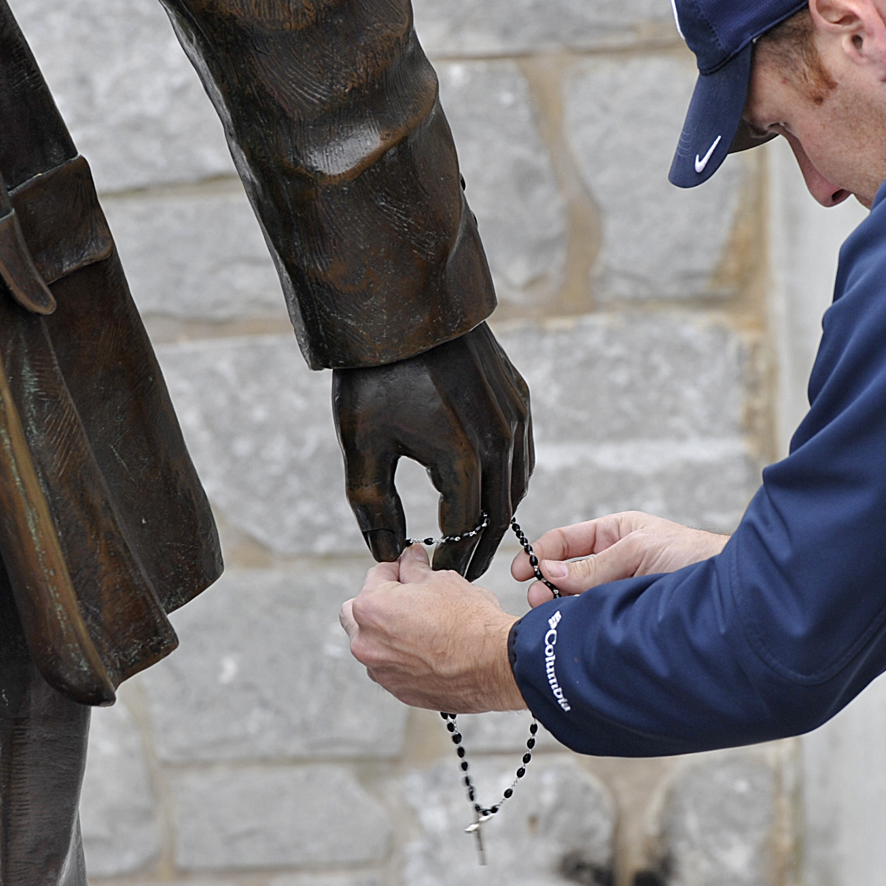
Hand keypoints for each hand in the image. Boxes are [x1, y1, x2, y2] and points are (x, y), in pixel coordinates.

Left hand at [334, 323, 532, 577]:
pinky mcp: (519, 398)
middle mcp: (499, 441)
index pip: (464, 529)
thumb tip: (385, 553)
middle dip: (480, 548)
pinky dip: (510, 481)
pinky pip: (523, 454)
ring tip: (475, 537)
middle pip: (498, 514)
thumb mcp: (362, 448)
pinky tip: (490, 490)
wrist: (404, 309)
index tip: (437, 576)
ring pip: (518, 485)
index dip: (452, 558)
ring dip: (498, 516)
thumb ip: (374, 508)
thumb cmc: (375, 379)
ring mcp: (515, 418)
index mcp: (461, 458)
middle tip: (462, 571)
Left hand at [341, 545, 526, 711]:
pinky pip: (390, 668)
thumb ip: (415, 569)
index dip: (397, 569)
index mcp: (371, 608)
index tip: (411, 571)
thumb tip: (410, 560)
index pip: (375, 575)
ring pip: (372, 644)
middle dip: (379, 603)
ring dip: (388, 634)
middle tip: (410, 599)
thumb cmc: (471, 624)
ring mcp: (380, 671)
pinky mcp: (398, 690)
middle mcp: (367, 642)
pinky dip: (402, 659)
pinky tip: (430, 651)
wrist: (495, 664)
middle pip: (358, 613)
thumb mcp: (443, 581)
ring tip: (424, 628)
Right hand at [511, 512, 728, 606]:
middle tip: (539, 601)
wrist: (734, 594)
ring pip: (579, 601)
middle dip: (548, 585)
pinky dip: (582, 625)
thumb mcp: (639, 551)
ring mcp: (620, 592)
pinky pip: (596, 621)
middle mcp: (614, 563)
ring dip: (563, 607)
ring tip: (555, 617)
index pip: (565, 542)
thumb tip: (551, 572)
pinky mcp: (627, 619)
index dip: (540, 555)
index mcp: (615, 535)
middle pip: (566, 574)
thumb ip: (595, 565)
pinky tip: (574, 630)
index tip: (523, 573)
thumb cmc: (696, 558)